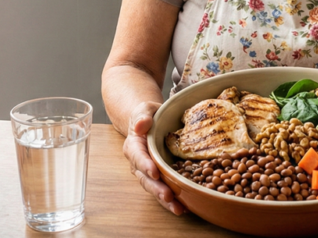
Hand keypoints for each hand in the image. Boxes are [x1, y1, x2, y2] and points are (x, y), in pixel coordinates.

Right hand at [122, 101, 185, 215]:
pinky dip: (173, 199)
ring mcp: (148, 172)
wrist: (150, 122)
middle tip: (168, 196)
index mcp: (134, 146)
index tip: (154, 172)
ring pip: (154, 188)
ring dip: (165, 200)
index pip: (137, 156)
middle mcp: (138, 163)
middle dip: (156, 188)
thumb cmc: (148, 115)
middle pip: (145, 178)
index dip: (145, 165)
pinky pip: (164, 189)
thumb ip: (142, 116)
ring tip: (177, 208)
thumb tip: (140, 125)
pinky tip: (183, 208)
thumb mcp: (145, 109)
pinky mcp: (160, 177)